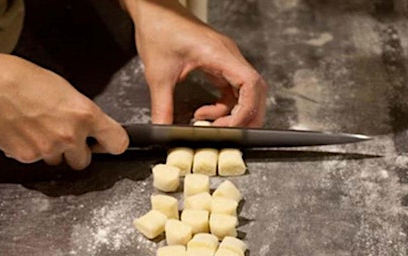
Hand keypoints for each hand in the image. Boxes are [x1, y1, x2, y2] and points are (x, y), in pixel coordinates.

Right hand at [0, 45, 128, 169]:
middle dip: (75, 152)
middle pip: (84, 161)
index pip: (118, 142)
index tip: (107, 143)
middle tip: (62, 135)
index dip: (112, 144)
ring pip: (58, 161)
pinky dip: (31, 150)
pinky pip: (36, 160)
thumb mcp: (66, 91)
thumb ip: (82, 113)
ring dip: (52, 151)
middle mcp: (71, 135)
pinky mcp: (27, 157)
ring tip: (37, 128)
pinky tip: (23, 131)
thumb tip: (91, 129)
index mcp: (85, 114)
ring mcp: (49, 149)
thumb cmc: (24, 79)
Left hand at [121, 0, 266, 126]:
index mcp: (219, 54)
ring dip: (233, 112)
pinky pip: (231, 88)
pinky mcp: (218, 63)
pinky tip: (204, 112)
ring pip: (244, 91)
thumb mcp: (158, 74)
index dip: (245, 110)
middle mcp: (228, 56)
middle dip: (246, 116)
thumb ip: (162, 106)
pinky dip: (223, 105)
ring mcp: (225, 59)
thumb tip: (164, 131)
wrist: (153, 9)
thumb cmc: (158, 28)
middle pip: (255, 90)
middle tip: (229, 134)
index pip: (250, 84)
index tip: (230, 127)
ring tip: (210, 123)